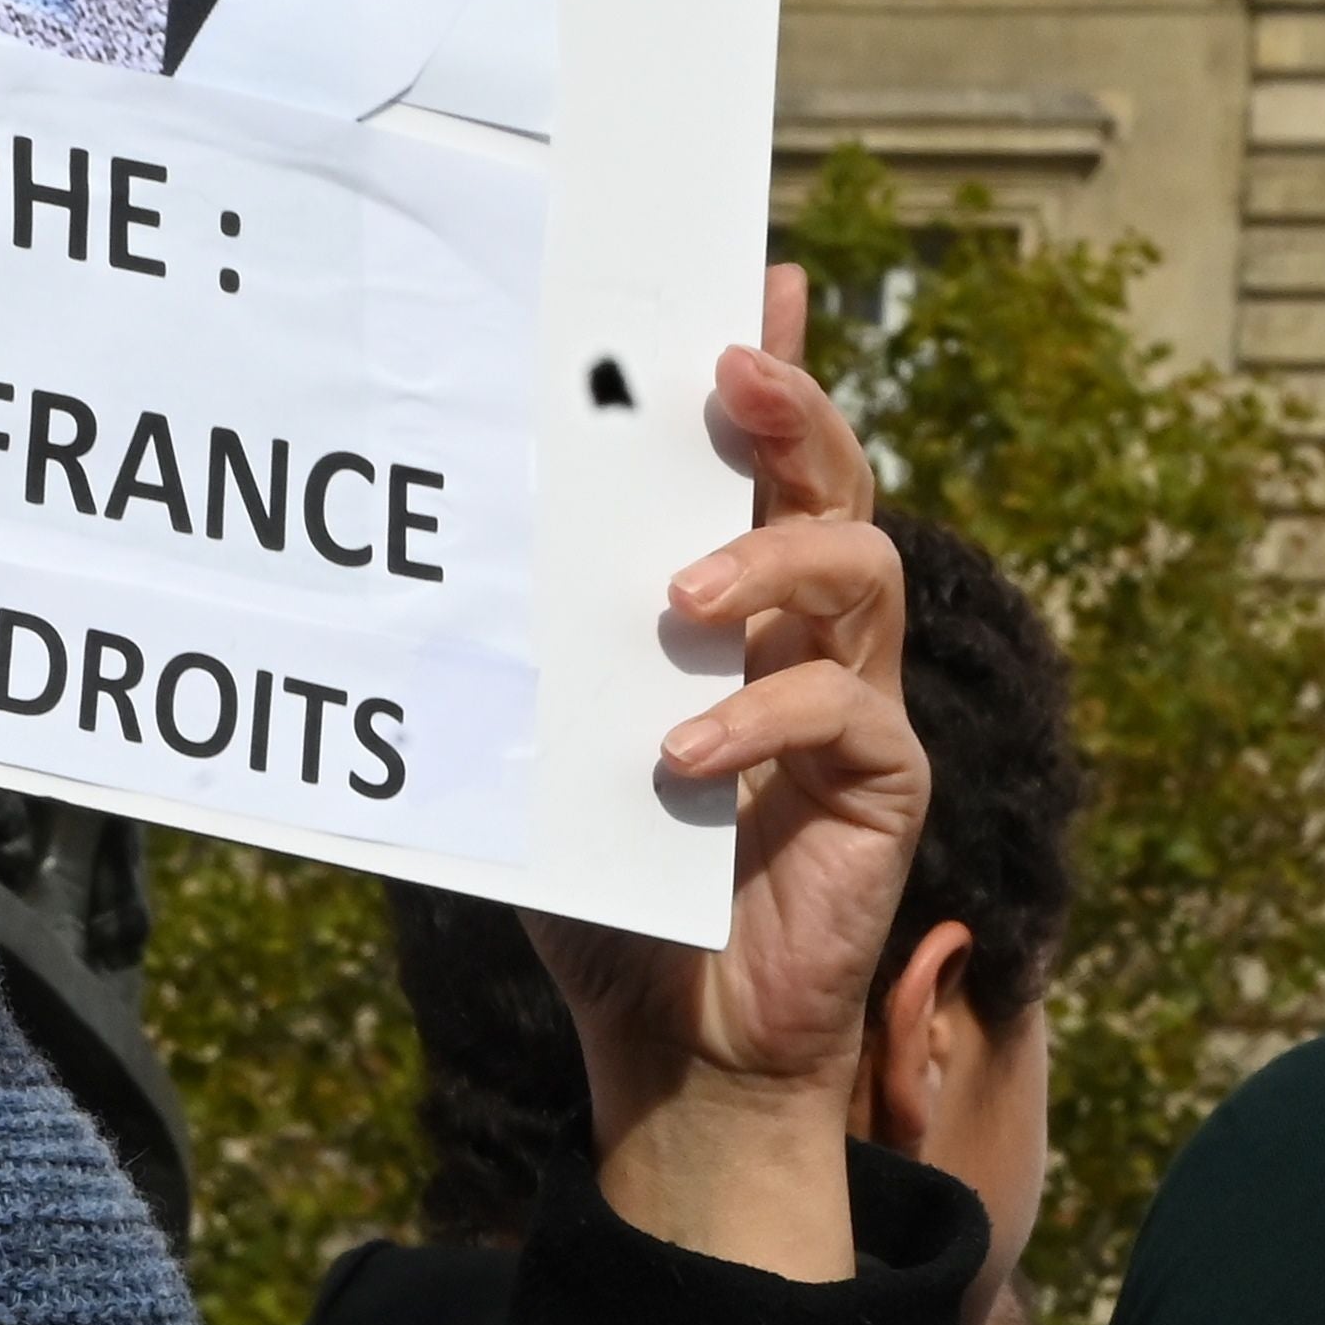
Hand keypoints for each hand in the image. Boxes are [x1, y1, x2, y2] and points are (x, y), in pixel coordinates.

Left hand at [526, 268, 919, 1288]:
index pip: (764, 465)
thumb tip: (443, 561)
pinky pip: (848, 712)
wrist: (671, 1040)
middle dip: (791, 412)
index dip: (772, 369)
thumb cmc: (610, 890)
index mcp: (743, 610)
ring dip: (771, 561)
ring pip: (862, 568)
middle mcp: (813, 635)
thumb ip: (534, 658)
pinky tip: (678, 759)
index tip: (747, 284)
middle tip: (727, 372)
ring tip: (676, 600)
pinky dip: (760, 718)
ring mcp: (857, 705)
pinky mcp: (881, 787)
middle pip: (834, 480)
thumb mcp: (548, 753)